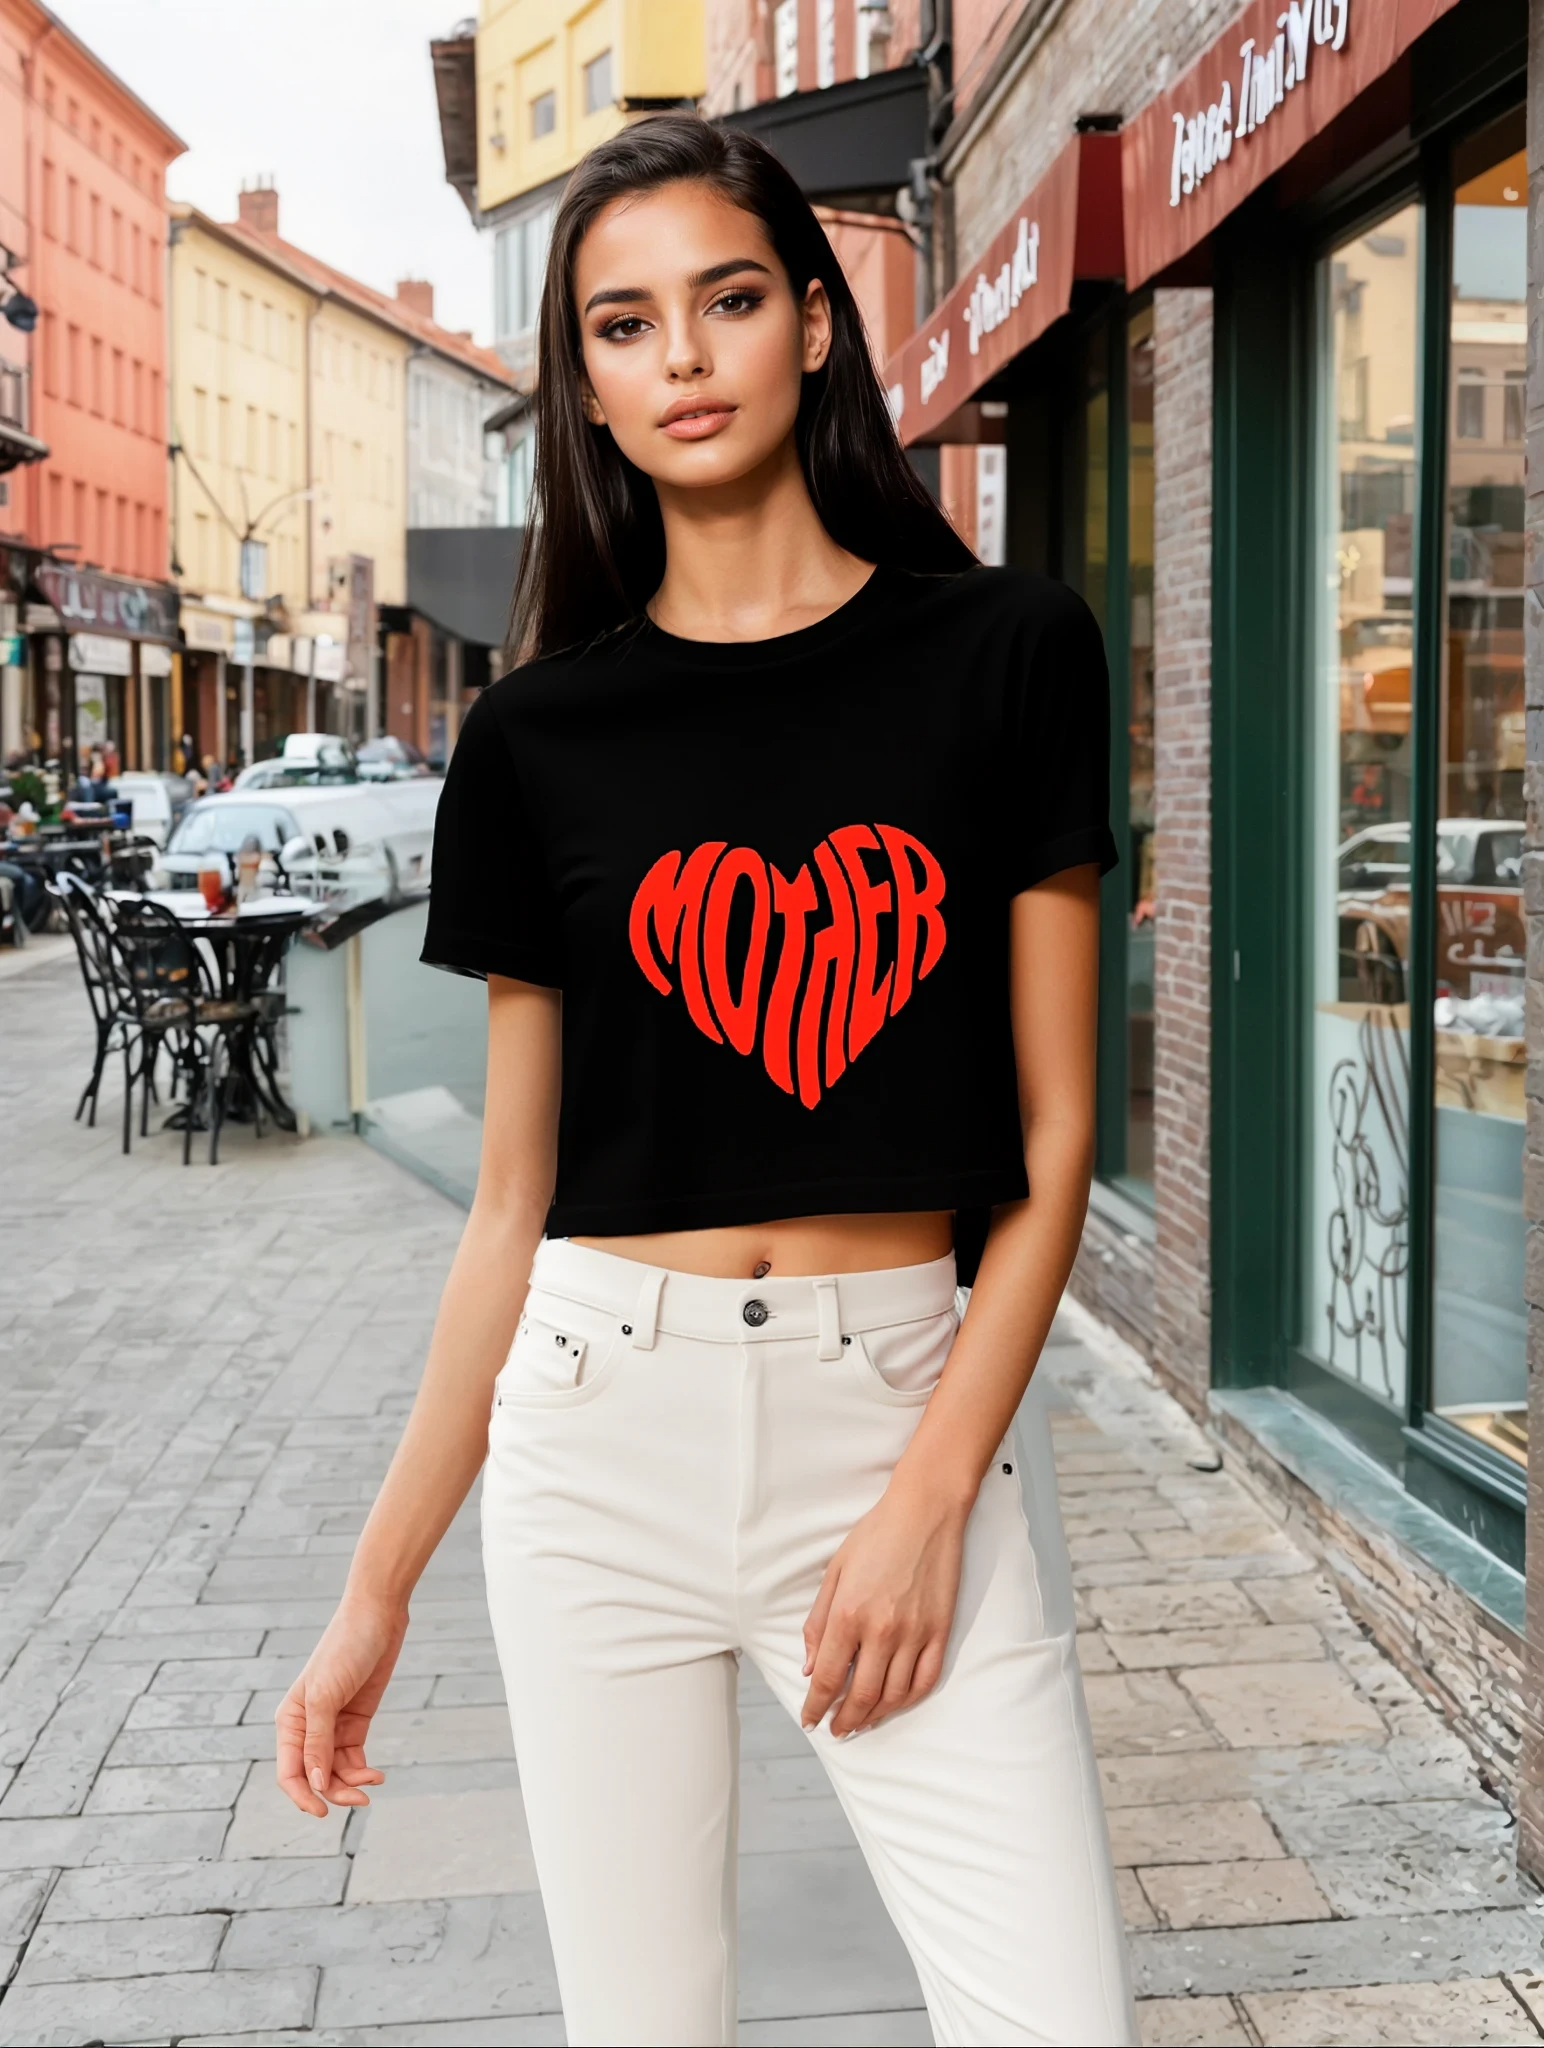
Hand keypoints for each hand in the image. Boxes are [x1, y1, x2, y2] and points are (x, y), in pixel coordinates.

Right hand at [275, 1596, 407, 1815]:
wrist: (378, 1616)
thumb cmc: (345, 1648)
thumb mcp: (326, 1695)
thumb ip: (318, 1742)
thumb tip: (316, 1784)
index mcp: (290, 1721)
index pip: (289, 1772)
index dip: (302, 1796)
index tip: (322, 1812)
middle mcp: (307, 1728)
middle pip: (314, 1777)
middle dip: (335, 1792)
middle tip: (362, 1799)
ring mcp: (332, 1726)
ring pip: (335, 1772)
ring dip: (351, 1784)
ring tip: (374, 1781)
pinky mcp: (355, 1722)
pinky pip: (352, 1759)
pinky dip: (362, 1771)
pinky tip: (377, 1775)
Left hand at [800, 1476, 969, 1737]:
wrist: (925, 1512)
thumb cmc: (875, 1535)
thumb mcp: (835, 1572)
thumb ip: (818, 1622)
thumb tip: (809, 1666)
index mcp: (848, 1615)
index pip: (827, 1678)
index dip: (816, 1706)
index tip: (810, 1720)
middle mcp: (881, 1631)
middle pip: (860, 1696)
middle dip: (844, 1720)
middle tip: (836, 1730)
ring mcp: (914, 1634)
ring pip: (893, 1695)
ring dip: (874, 1716)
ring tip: (861, 1722)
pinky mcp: (940, 1632)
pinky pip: (925, 1680)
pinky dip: (908, 1701)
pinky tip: (895, 1704)